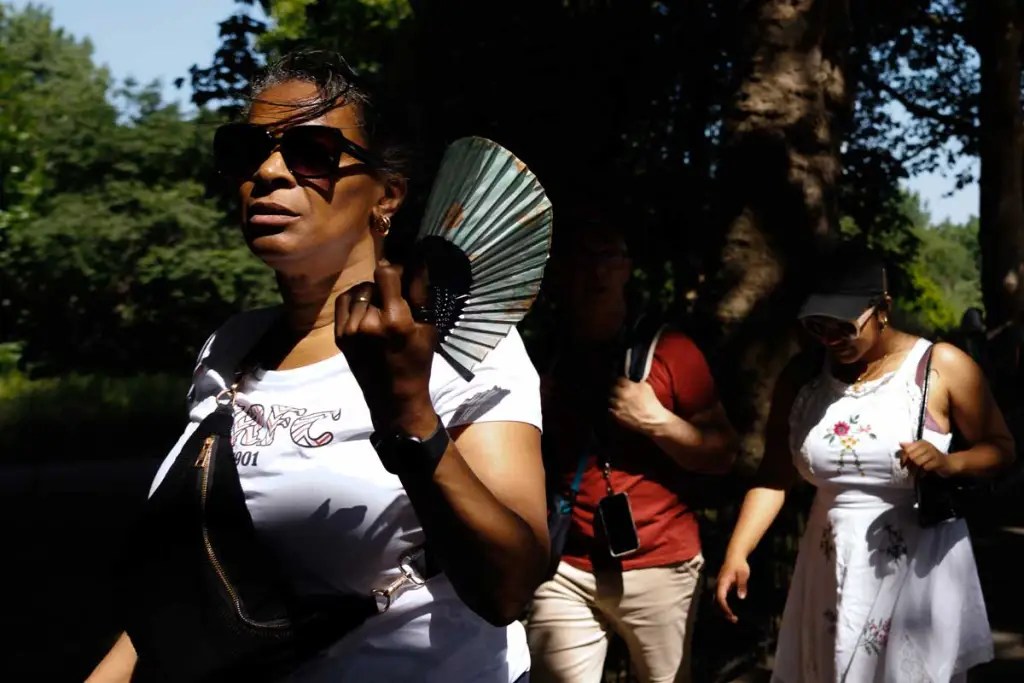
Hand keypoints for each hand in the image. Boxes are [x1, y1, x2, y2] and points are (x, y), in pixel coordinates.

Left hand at [335, 259, 438, 436]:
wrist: (393, 397)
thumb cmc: (417, 362)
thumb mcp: (427, 327)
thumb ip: (419, 293)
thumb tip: (417, 260)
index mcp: (394, 320)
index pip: (386, 273)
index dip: (397, 268)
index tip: (405, 273)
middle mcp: (368, 322)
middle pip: (374, 282)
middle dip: (387, 286)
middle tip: (397, 299)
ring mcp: (350, 329)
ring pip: (360, 290)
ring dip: (372, 294)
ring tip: (383, 308)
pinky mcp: (340, 335)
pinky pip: (345, 301)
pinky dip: (356, 300)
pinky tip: (367, 309)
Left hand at [608, 378, 669, 434]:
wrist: (653, 419)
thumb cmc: (652, 404)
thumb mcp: (647, 387)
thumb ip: (636, 382)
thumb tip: (630, 379)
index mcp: (630, 386)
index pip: (619, 379)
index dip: (620, 381)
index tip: (620, 383)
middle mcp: (623, 394)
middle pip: (612, 388)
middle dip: (615, 389)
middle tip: (618, 391)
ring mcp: (619, 405)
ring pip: (610, 398)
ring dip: (613, 399)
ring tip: (619, 401)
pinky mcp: (617, 414)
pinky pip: (610, 409)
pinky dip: (613, 408)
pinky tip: (619, 409)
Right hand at [715, 555, 750, 623]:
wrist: (735, 555)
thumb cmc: (739, 565)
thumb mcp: (743, 574)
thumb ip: (742, 585)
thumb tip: (741, 597)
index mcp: (722, 583)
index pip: (721, 598)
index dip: (725, 608)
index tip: (732, 615)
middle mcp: (718, 586)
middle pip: (717, 602)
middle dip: (724, 612)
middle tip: (734, 619)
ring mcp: (719, 586)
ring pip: (718, 601)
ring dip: (723, 610)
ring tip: (733, 617)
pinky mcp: (722, 587)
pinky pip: (721, 598)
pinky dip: (724, 605)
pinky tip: (731, 609)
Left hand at [898, 440, 958, 477]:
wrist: (948, 463)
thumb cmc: (932, 458)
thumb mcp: (920, 452)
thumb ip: (910, 448)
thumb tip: (900, 443)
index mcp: (921, 443)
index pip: (907, 450)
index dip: (903, 458)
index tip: (903, 465)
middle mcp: (927, 446)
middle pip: (911, 456)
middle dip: (909, 465)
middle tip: (910, 470)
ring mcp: (933, 453)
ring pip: (917, 462)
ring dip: (915, 469)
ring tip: (916, 472)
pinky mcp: (938, 462)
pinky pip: (925, 467)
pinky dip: (922, 472)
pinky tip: (922, 474)